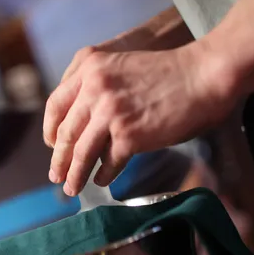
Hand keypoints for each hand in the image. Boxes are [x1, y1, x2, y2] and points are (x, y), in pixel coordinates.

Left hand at [43, 43, 237, 195]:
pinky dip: (103, 176)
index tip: (51, 145)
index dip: (49, 129)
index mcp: (89, 67)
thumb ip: (95, 87)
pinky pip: (108, 163)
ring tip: (71, 188)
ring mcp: (110, 113)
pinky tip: (102, 181)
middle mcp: (94, 88)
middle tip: (55, 176)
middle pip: (65, 133)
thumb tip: (78, 124)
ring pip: (81, 152)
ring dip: (74, 175)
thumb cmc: (167, 74)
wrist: (204, 76)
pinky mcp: (128, 135)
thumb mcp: (120, 66)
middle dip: (58, 159)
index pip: (55, 104)